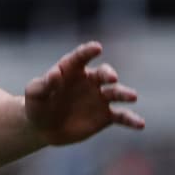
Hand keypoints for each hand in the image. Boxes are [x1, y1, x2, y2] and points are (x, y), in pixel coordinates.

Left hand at [24, 41, 142, 144]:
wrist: (43, 127)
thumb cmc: (37, 105)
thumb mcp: (34, 94)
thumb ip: (43, 84)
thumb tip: (54, 74)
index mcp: (71, 70)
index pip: (80, 57)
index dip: (88, 51)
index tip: (96, 47)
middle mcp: (89, 81)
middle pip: (103, 73)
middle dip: (108, 74)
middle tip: (111, 78)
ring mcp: (100, 98)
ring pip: (116, 93)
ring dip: (125, 93)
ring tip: (132, 97)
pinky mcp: (106, 116)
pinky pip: (122, 116)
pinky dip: (131, 119)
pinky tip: (140, 124)